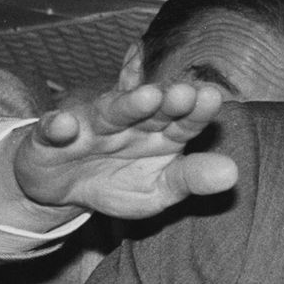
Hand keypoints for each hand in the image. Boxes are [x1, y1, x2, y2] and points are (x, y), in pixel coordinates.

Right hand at [0, 81, 238, 230]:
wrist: (61, 190)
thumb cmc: (117, 184)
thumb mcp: (159, 191)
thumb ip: (191, 179)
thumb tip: (232, 173)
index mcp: (160, 134)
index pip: (184, 121)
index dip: (197, 112)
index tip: (212, 99)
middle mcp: (129, 122)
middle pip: (150, 109)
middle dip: (166, 101)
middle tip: (185, 93)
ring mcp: (90, 127)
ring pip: (109, 112)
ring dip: (126, 105)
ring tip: (146, 97)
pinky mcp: (51, 137)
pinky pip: (53, 130)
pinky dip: (56, 126)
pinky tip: (63, 124)